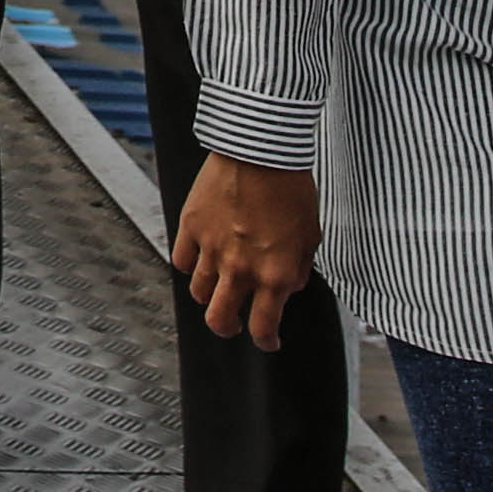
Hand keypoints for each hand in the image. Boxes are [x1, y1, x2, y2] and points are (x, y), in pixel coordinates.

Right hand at [172, 157, 321, 348]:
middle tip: (232, 324)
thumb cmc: (292, 188)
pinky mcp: (191, 227)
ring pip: (198, 293)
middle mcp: (241, 270)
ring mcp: (212, 250)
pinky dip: (189, 263)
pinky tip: (198, 256)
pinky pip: (181, 259)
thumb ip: (300, 268)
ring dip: (209, 294)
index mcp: (276, 276)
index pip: (263, 328)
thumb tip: (289, 286)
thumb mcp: (311, 235)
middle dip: (227, 328)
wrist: (261, 149)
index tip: (268, 341)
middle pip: (220, 321)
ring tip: (216, 284)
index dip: (266, 341)